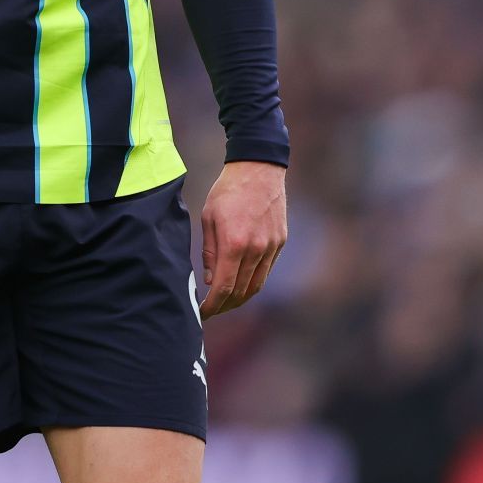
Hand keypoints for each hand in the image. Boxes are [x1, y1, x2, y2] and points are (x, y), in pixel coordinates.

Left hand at [198, 160, 286, 318]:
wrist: (258, 169)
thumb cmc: (228, 191)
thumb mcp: (208, 218)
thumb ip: (209, 251)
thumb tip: (209, 280)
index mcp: (234, 244)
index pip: (223, 288)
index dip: (212, 306)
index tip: (201, 313)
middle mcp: (256, 250)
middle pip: (241, 292)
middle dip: (224, 306)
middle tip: (211, 310)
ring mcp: (271, 247)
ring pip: (256, 286)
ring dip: (240, 298)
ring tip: (225, 302)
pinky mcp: (280, 242)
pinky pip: (266, 271)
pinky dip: (253, 282)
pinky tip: (241, 283)